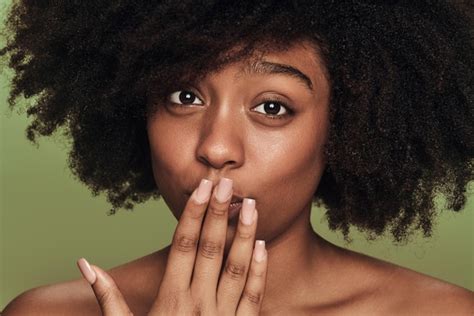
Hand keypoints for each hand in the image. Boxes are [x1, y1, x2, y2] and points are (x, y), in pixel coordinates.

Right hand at [77, 178, 267, 314]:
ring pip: (235, 268)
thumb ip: (107, 297)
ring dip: (243, 235)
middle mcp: (197, 304)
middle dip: (219, 213)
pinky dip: (258, 271)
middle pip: (209, 249)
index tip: (201, 189)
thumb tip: (84, 263)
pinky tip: (262, 246)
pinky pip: (253, 298)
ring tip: (251, 204)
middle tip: (227, 182)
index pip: (183, 245)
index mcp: (170, 299)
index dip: (193, 215)